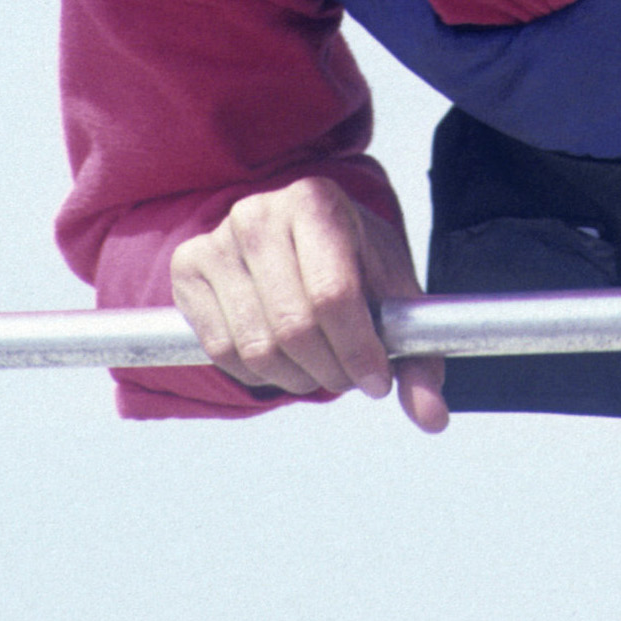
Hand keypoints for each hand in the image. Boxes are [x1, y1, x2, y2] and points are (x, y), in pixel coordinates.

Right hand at [170, 175, 448, 430]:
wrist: (296, 234)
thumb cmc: (351, 260)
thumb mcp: (391, 291)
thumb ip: (418, 353)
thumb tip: (433, 419)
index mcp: (317, 202)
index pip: (334, 294)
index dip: (357, 349)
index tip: (378, 381)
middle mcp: (260, 214)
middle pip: (294, 326)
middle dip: (331, 370)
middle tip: (350, 378)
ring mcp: (217, 241)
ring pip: (257, 347)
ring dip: (297, 378)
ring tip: (320, 368)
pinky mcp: (187, 270)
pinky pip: (222, 352)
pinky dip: (260, 375)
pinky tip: (283, 360)